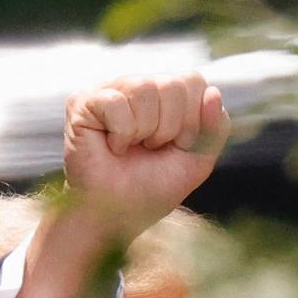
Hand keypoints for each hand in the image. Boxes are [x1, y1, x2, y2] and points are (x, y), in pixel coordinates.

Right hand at [63, 73, 229, 240]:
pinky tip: (112, 146)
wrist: (116, 216)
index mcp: (166, 94)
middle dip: (169, 128)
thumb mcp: (197, 162)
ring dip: (144, 131)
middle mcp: (138, 85)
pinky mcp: (82, 102)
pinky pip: (117, 103)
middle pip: (173, 84)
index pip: (193, 81)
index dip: (192, 121)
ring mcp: (109, 90)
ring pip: (144, 89)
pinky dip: (121, 134)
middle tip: (150, 148)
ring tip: (131, 147)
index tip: (175, 146)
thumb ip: (215, 129)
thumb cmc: (152, 188)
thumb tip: (213, 92)